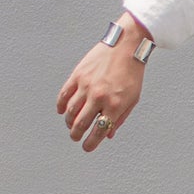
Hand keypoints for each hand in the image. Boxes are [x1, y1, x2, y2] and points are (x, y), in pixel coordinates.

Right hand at [56, 19, 148, 151]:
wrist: (125, 46)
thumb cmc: (131, 73)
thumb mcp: (133, 98)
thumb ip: (120, 118)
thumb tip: (108, 134)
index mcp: (115, 105)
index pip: (99, 131)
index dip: (91, 143)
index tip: (87, 147)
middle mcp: (99, 97)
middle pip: (81, 124)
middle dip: (77, 135)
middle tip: (76, 138)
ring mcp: (86, 85)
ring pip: (71, 111)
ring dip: (69, 122)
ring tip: (71, 126)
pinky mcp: (77, 75)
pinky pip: (64, 95)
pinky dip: (61, 105)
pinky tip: (62, 112)